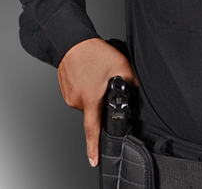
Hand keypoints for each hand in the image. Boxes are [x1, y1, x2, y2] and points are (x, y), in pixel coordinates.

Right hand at [57, 38, 138, 166]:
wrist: (72, 40)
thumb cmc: (94, 52)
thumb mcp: (121, 65)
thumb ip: (132, 83)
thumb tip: (138, 92)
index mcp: (90, 99)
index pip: (92, 130)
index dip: (93, 147)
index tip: (93, 161)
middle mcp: (76, 101)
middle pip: (93, 111)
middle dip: (101, 100)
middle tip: (104, 81)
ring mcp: (68, 96)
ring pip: (86, 103)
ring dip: (92, 93)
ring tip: (94, 74)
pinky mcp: (64, 90)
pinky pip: (78, 95)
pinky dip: (85, 88)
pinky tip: (87, 74)